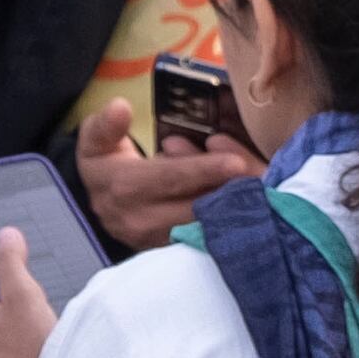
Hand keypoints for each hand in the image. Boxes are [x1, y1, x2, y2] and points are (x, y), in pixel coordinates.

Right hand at [76, 99, 255, 251]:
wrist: (98, 202)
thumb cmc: (104, 163)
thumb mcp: (96, 138)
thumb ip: (107, 124)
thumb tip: (119, 106)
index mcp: (123, 187)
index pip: (170, 178)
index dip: (204, 169)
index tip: (236, 161)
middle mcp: (138, 219)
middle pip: (194, 205)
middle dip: (229, 191)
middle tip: (262, 176)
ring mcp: (154, 240)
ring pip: (203, 224)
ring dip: (232, 206)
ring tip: (259, 186)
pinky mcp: (167, 251)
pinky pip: (203, 236)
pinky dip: (226, 220)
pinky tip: (246, 203)